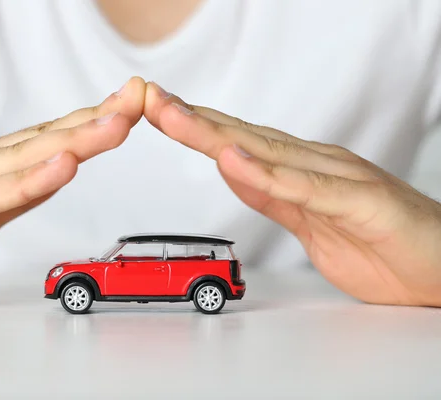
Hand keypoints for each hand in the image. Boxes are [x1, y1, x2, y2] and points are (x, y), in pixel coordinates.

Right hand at [0, 77, 145, 307]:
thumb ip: (13, 194)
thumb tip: (53, 174)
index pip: (51, 136)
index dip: (94, 119)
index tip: (135, 103)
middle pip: (47, 137)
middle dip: (99, 116)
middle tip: (142, 95)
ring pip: (25, 158)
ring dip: (76, 138)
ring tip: (119, 121)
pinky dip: (29, 182)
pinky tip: (62, 167)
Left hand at [144, 82, 440, 306]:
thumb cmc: (383, 245)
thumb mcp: (309, 224)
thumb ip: (272, 195)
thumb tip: (234, 171)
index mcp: (302, 170)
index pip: (238, 143)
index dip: (194, 126)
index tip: (155, 112)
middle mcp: (317, 164)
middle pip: (242, 138)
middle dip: (190, 118)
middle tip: (146, 98)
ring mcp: (339, 180)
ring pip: (266, 152)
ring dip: (215, 134)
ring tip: (172, 115)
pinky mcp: (362, 203)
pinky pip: (306, 189)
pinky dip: (267, 175)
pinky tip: (234, 160)